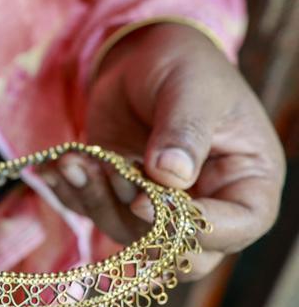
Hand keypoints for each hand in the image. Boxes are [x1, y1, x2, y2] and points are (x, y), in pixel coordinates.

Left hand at [40, 23, 285, 278]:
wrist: (143, 55)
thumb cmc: (184, 65)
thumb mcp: (191, 89)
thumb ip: (184, 132)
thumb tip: (171, 177)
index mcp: (247, 179)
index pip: (238, 226)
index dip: (195, 228)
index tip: (147, 202)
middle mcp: (207, 203)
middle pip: (180, 250)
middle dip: (136, 223)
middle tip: (110, 176)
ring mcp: (160, 207)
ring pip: (129, 236)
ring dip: (96, 201)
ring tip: (74, 161)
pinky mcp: (119, 200)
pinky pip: (95, 214)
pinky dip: (74, 194)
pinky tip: (58, 166)